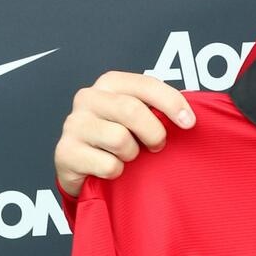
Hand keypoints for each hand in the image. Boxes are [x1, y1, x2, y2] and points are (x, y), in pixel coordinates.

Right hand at [54, 71, 194, 197]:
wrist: (82, 168)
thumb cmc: (118, 139)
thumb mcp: (138, 119)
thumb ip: (158, 110)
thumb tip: (189, 117)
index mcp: (110, 83)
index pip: (146, 84)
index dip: (171, 102)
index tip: (189, 122)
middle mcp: (88, 98)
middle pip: (131, 110)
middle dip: (153, 132)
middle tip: (157, 146)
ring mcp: (74, 124)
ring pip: (119, 139)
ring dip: (132, 154)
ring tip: (127, 156)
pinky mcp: (66, 152)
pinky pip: (108, 165)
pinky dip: (117, 172)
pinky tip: (111, 169)